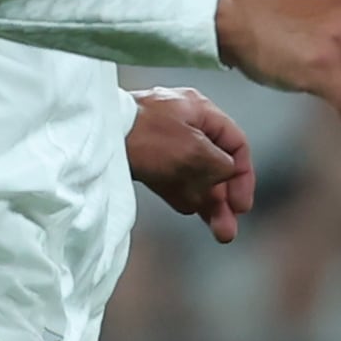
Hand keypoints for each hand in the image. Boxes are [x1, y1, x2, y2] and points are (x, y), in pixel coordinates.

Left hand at [127, 86, 257, 239]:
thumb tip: (226, 174)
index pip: (236, 144)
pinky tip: (189, 210)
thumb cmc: (147, 136)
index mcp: (200, 110)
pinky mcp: (143, 154)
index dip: (244, 177)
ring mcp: (162, 138)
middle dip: (223, 200)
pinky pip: (170, 176)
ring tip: (215, 229)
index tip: (242, 206)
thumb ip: (221, 165)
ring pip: (192, 174)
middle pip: (214, 165)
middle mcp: (184, 122)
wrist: (96, 135)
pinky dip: (180, 193)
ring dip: (205, 202)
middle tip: (227, 230)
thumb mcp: (196, 151)